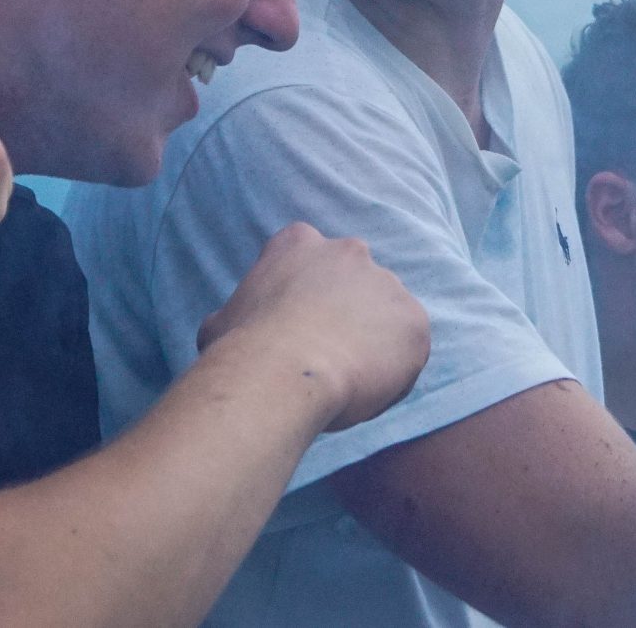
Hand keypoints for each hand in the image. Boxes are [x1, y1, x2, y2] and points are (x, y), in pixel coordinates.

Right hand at [197, 223, 429, 430]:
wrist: (285, 372)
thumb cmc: (242, 349)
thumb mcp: (220, 322)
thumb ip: (237, 315)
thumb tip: (227, 329)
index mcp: (298, 242)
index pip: (309, 260)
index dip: (305, 297)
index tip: (297, 327)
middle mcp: (349, 251)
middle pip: (354, 284)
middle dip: (345, 315)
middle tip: (324, 355)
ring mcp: (387, 283)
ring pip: (384, 318)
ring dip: (372, 343)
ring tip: (345, 381)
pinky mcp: (414, 321)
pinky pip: (408, 351)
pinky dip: (394, 372)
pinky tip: (366, 392)